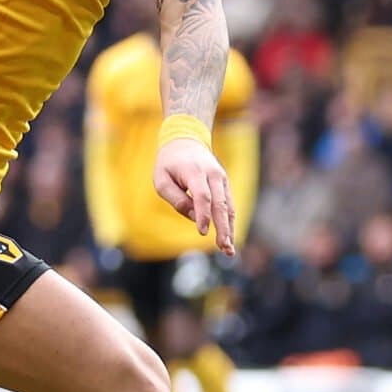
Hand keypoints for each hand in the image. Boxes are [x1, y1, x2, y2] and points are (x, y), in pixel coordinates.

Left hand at [154, 136, 235, 256]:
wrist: (186, 140)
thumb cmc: (169, 163)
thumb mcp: (162, 179)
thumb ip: (176, 199)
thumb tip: (195, 217)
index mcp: (195, 172)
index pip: (202, 196)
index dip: (204, 215)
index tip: (203, 233)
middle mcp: (213, 175)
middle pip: (221, 204)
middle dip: (223, 228)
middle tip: (224, 248)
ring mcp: (222, 179)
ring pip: (229, 207)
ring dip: (230, 229)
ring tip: (229, 250)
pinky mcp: (225, 184)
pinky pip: (229, 205)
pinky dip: (230, 222)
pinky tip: (229, 238)